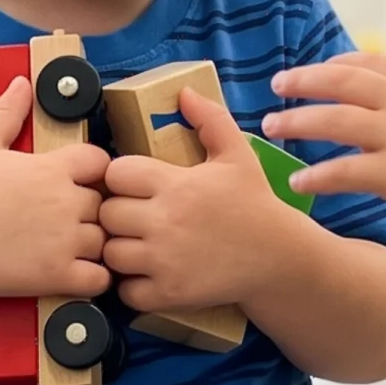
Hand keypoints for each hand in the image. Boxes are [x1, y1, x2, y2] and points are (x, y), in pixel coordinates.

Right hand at [0, 77, 111, 300]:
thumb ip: (7, 112)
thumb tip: (22, 82)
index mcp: (52, 168)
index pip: (101, 162)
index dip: (93, 172)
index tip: (78, 183)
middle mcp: (66, 202)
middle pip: (105, 203)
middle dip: (91, 210)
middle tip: (68, 219)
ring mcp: (65, 240)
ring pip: (105, 240)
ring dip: (93, 245)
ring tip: (69, 247)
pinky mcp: (59, 274)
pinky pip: (99, 278)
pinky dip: (93, 278)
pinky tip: (74, 273)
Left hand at [100, 87, 310, 314]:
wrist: (279, 257)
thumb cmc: (255, 203)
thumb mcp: (237, 154)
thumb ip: (209, 120)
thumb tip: (184, 92)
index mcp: (176, 183)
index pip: (115, 174)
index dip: (120, 179)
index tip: (134, 186)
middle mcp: (165, 221)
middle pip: (106, 214)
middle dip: (116, 214)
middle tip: (134, 218)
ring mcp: (165, 259)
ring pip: (111, 253)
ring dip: (120, 250)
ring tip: (139, 246)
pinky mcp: (169, 292)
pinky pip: (126, 291)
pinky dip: (132, 285)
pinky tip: (148, 273)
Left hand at [265, 52, 385, 233]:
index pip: (374, 62)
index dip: (340, 63)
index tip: (320, 67)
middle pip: (343, 81)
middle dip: (304, 80)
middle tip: (277, 84)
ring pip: (334, 120)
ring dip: (297, 121)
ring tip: (271, 127)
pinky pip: (344, 172)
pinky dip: (316, 176)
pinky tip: (297, 183)